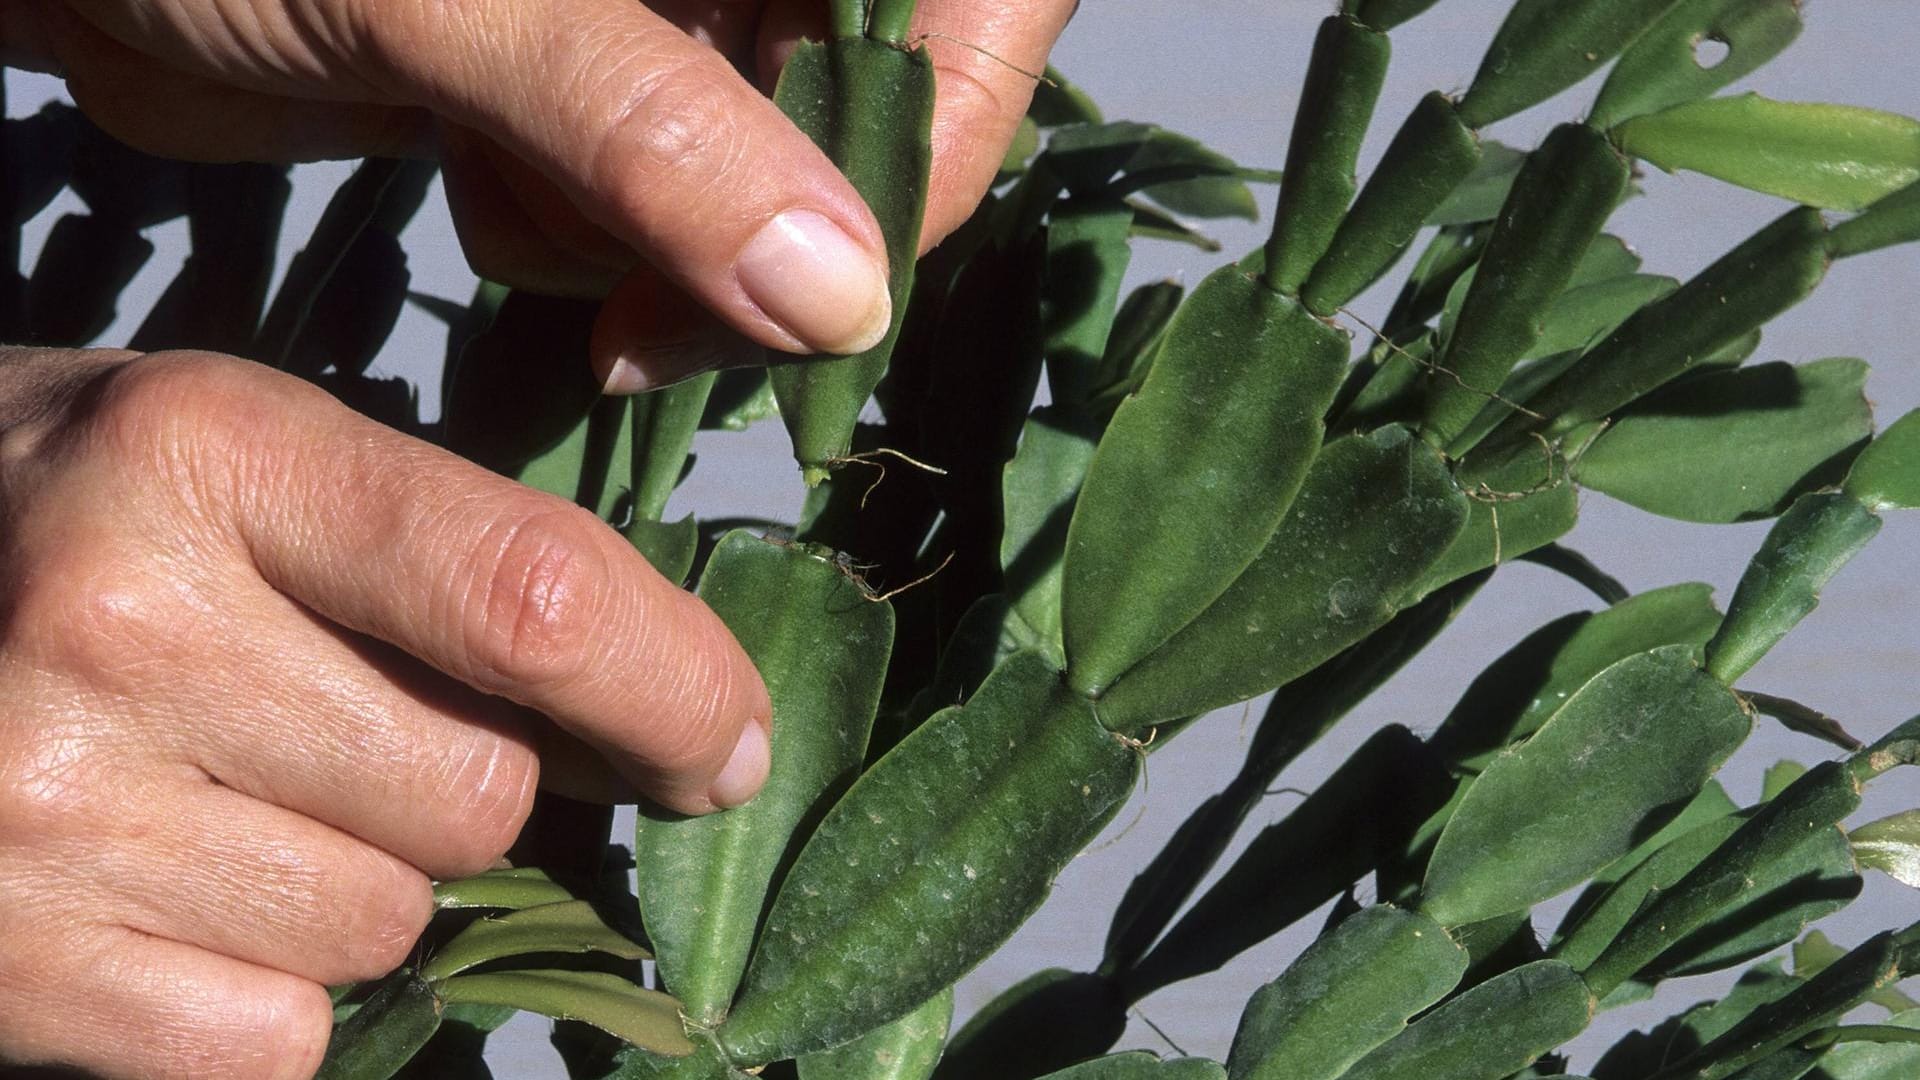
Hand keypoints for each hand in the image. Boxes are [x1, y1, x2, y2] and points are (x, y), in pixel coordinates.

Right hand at [0, 347, 771, 1076]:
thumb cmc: (61, 517)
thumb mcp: (241, 460)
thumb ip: (446, 559)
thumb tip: (672, 722)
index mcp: (211, 452)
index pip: (539, 601)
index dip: (678, 693)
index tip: (725, 747)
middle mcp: (117, 620)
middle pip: (479, 796)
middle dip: (470, 787)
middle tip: (352, 732)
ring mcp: (40, 806)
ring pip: (387, 930)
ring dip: (361, 887)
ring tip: (231, 798)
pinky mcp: (0, 964)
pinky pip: (270, 1039)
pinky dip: (261, 996)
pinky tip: (170, 894)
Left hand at [2, 0, 1077, 385]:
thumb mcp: (461, 5)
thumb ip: (655, 131)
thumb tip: (842, 296)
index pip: (975, 4)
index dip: (940, 139)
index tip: (838, 287)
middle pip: (871, 105)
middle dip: (763, 222)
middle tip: (642, 309)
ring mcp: (672, 23)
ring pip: (769, 176)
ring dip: (655, 234)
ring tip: (509, 187)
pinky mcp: (602, 92)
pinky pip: (670, 203)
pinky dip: (589, 235)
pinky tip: (484, 184)